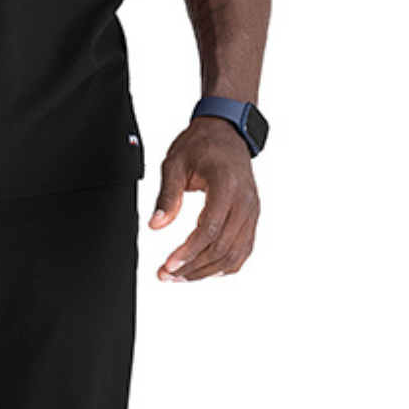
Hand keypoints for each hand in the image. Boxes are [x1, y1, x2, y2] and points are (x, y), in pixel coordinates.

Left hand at [149, 115, 259, 281]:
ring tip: (182, 276)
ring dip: (208, 270)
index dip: (189, 252)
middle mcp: (245, 201)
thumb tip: (156, 224)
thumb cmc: (201, 143)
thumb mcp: (175, 163)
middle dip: (194, 266)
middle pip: (222, 247)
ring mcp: (252, 210)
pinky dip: (227, 264)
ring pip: (235, 253)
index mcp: (227, 185)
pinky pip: (244, 248)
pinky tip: (208, 270)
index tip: (169, 264)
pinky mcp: (252, 216)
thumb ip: (167, 195)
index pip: (210, 230)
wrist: (226, 131)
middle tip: (168, 274)